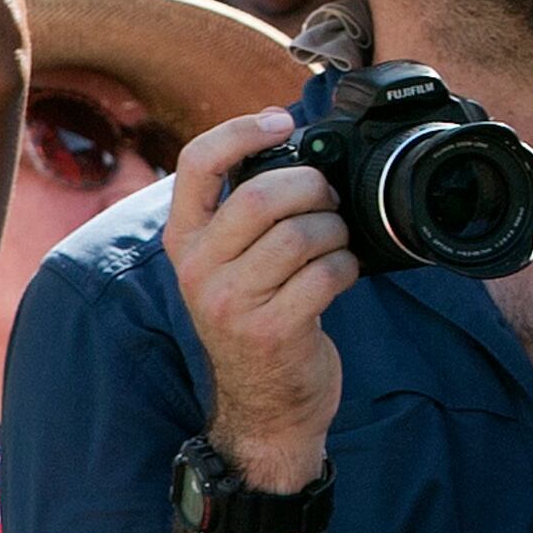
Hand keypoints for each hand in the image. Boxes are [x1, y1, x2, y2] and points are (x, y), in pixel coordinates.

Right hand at [165, 108, 349, 476]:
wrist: (264, 409)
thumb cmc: (256, 321)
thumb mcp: (228, 267)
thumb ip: (242, 215)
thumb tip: (294, 148)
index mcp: (184, 241)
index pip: (197, 163)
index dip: (242, 131)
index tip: (282, 122)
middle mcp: (199, 270)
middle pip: (260, 195)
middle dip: (311, 187)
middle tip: (328, 200)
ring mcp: (232, 303)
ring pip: (299, 234)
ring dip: (334, 231)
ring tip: (336, 243)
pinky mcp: (271, 330)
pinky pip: (326, 274)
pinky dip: (347, 267)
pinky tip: (343, 276)